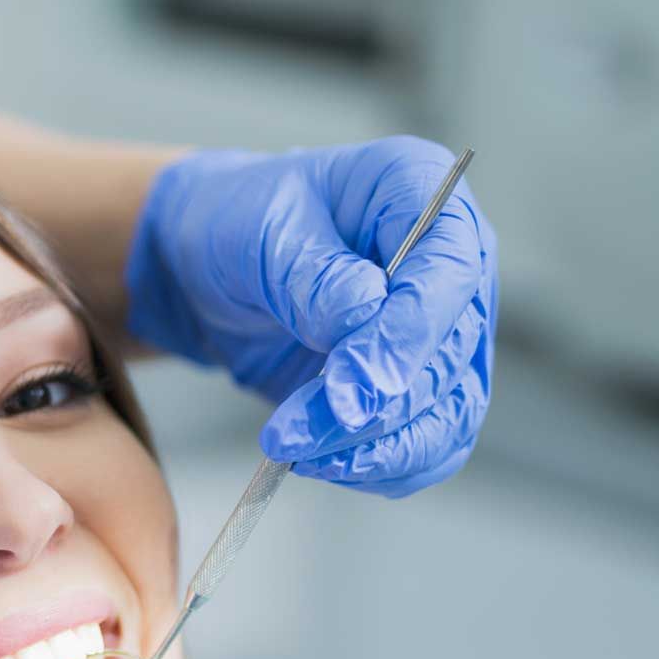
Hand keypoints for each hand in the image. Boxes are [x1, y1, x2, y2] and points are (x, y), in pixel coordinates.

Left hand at [128, 136, 497, 497]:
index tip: (350, 393)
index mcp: (421, 193)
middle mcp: (450, 263)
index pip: (447, 275)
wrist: (209, 263)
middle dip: (372, 408)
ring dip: (374, 448)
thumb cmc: (237, 221)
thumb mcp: (257, 232)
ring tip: (293, 450)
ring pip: (447, 413)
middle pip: (449, 355)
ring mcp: (440, 330)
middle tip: (290, 434)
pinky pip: (426, 443)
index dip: (405, 340)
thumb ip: (312, 275)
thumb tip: (362, 317)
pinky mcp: (415, 385)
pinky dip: (379, 465)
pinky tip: (321, 461)